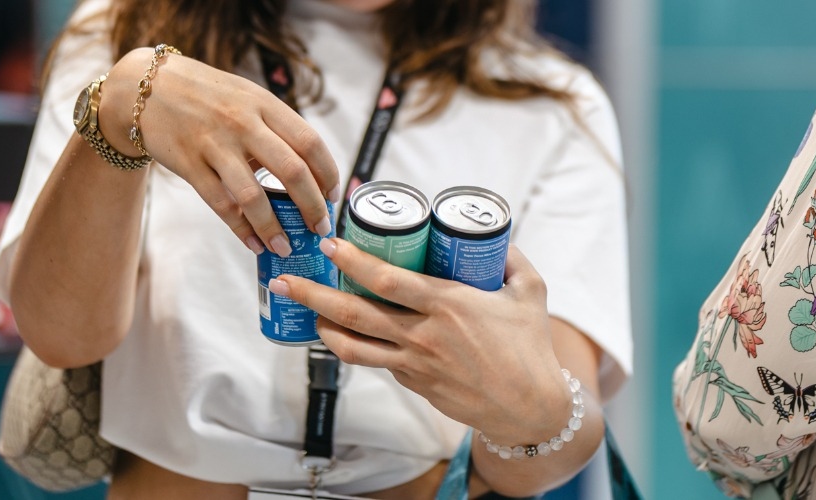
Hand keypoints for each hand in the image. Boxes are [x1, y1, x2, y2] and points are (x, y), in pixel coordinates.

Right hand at [101, 48, 339, 255]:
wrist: (145, 88)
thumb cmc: (205, 96)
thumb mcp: (246, 98)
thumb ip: (275, 128)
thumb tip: (309, 171)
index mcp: (264, 104)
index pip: (311, 142)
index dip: (329, 174)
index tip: (334, 197)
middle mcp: (243, 122)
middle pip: (293, 171)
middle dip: (313, 206)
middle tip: (321, 229)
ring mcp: (214, 144)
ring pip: (255, 195)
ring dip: (275, 228)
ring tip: (286, 247)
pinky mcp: (189, 164)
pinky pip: (221, 205)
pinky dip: (241, 229)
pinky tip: (254, 243)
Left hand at [270, 239, 567, 439]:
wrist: (530, 409)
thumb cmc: (530, 348)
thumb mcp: (530, 293)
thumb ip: (514, 259)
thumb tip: (498, 236)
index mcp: (449, 305)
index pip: (389, 280)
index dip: (354, 261)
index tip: (329, 244)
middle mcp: (424, 335)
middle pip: (355, 314)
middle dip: (313, 295)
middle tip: (284, 280)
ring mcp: (414, 364)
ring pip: (354, 347)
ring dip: (322, 328)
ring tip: (303, 310)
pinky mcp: (413, 383)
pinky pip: (376, 362)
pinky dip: (354, 346)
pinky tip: (343, 334)